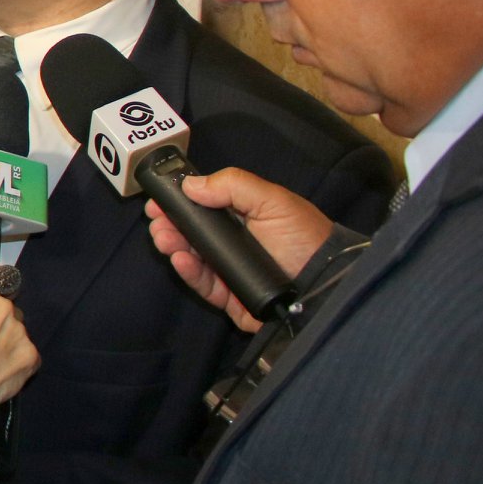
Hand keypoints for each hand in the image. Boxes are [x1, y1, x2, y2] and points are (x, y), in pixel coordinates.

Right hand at [144, 168, 332, 331]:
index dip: (180, 201)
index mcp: (243, 217)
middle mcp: (233, 243)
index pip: (204, 206)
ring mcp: (229, 270)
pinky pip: (202, 284)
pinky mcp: (228, 297)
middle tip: (156, 218)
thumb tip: (190, 185)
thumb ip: (233, 186)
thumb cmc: (303, 238)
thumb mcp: (274, 201)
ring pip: (191, 257)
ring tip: (164, 237)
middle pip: (191, 232)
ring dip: (173, 244)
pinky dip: (188, 272)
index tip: (160, 198)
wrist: (326, 285)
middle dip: (170, 223)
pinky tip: (181, 258)